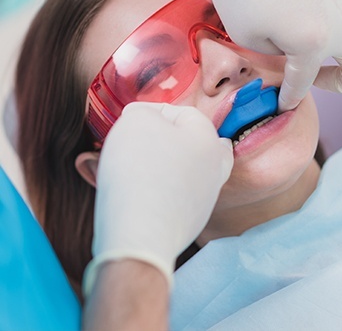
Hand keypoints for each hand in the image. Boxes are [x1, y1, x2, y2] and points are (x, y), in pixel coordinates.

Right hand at [83, 102, 232, 294]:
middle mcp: (214, 169)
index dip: (151, 112)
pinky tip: (130, 192)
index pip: (182, 113)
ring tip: (122, 168)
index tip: (127, 121)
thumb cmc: (140, 170)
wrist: (140, 234)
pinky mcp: (188, 223)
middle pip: (189, 144)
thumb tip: (144, 120)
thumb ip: (143, 112)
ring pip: (178, 171)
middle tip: (136, 143)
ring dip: (153, 165)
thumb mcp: (136, 120)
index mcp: (209, 140)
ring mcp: (203, 199)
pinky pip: (169, 197)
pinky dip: (152, 190)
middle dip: (160, 140)